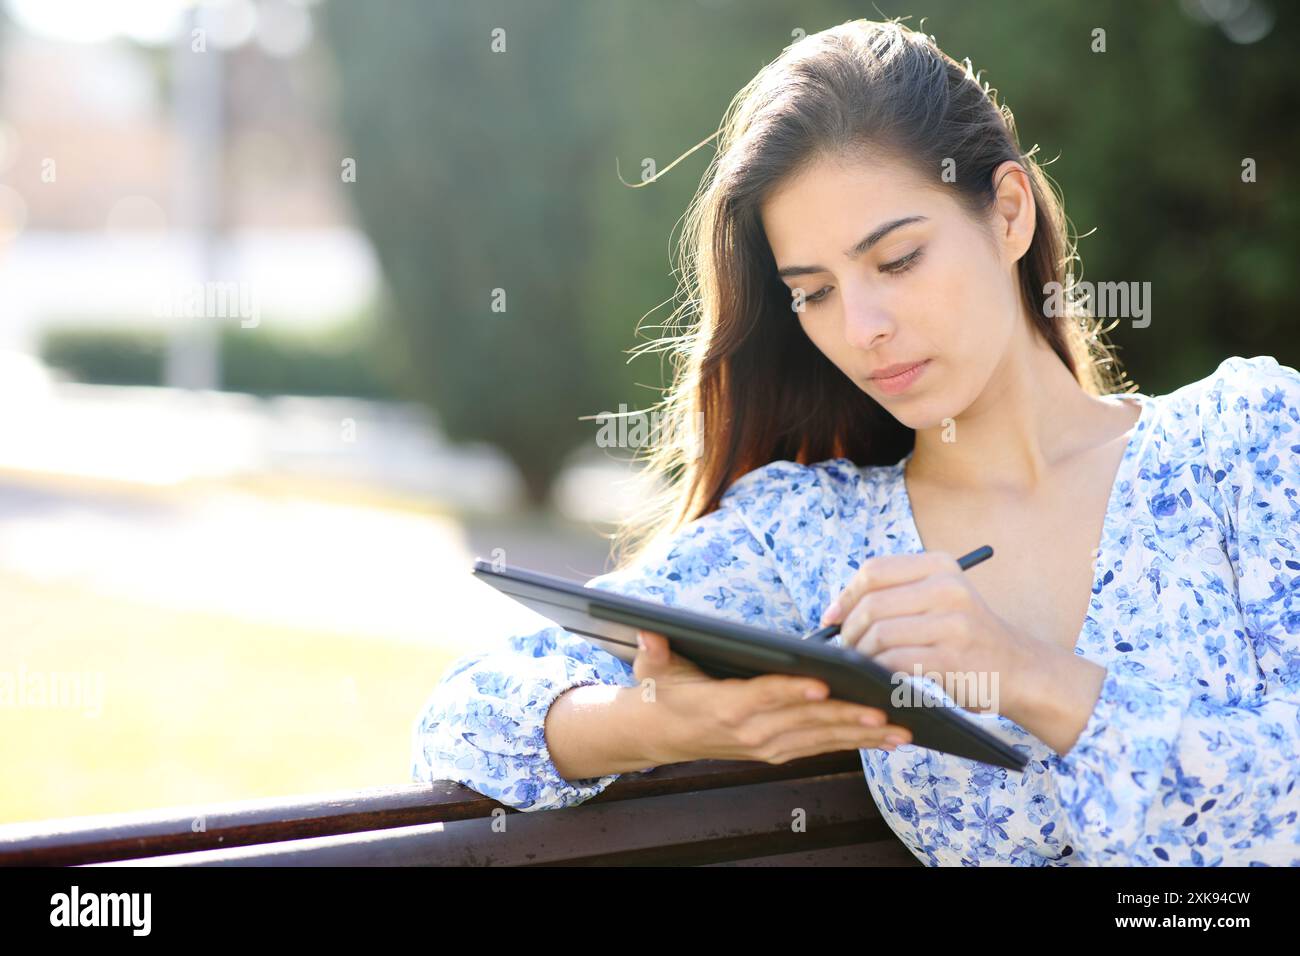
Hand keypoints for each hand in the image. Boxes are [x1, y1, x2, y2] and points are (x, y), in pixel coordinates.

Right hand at [632, 629, 912, 764]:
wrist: (661, 733)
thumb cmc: (663, 691)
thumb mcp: (650, 669)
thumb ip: (652, 652)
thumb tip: (647, 631)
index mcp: (723, 706)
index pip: (763, 696)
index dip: (791, 691)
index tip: (822, 685)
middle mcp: (750, 732)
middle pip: (804, 721)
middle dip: (847, 715)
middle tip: (885, 707)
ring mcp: (767, 746)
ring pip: (822, 738)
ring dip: (862, 733)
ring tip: (900, 726)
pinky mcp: (780, 751)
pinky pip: (823, 747)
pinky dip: (856, 743)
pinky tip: (888, 737)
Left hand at [820, 551, 1044, 720]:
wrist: (1022, 670)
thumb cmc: (967, 638)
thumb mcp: (940, 599)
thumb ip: (896, 596)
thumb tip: (834, 612)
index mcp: (940, 565)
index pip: (874, 570)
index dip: (845, 595)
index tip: (831, 618)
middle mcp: (947, 587)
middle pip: (872, 603)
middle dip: (848, 630)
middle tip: (845, 650)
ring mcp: (952, 622)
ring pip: (879, 633)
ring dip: (860, 654)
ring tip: (860, 666)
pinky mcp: (952, 658)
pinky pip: (894, 662)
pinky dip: (877, 671)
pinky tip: (878, 678)